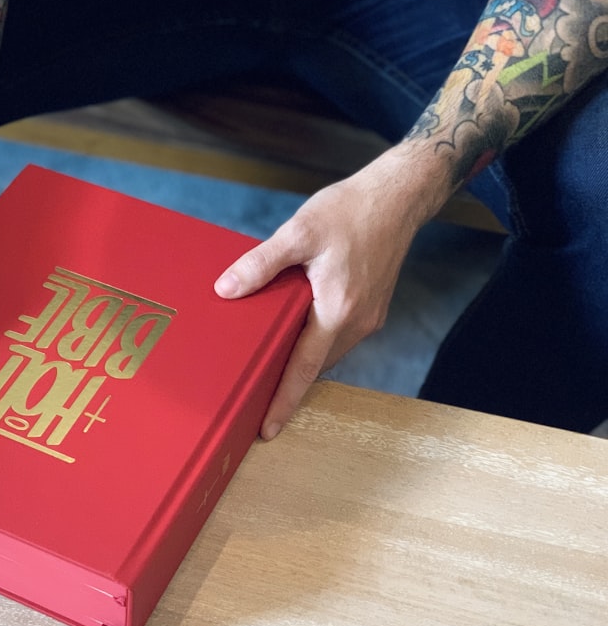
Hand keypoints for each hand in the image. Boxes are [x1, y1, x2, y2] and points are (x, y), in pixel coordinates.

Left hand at [214, 147, 448, 439]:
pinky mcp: (370, 308)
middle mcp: (357, 322)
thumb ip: (261, 264)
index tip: (267, 429)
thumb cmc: (351, 211)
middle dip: (287, 385)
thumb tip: (227, 289)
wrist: (398, 196)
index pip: (303, 368)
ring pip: (326, 352)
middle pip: (315, 365)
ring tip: (266, 368)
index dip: (283, 400)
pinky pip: (336, 336)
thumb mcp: (299, 232)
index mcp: (337, 309)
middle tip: (252, 400)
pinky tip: (293, 332)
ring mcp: (367, 318)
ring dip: (301, 361)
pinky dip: (315, 342)